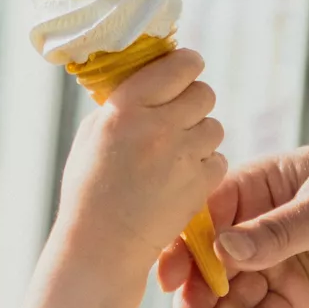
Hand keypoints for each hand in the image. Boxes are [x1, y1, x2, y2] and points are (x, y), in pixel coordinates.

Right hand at [55, 48, 226, 278]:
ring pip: (214, 126)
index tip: (185, 70)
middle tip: (179, 117)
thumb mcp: (92, 133)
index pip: (179, 65)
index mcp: (126, 107)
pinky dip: (205, 167)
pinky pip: (218, 159)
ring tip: (176, 154)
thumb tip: (151, 80)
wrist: (102, 243)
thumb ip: (123, 104)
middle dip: (194, 102)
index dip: (188, 65)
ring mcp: (182, 156)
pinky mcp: (199, 184)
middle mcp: (158, 126)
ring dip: (200, 136)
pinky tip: (181, 178)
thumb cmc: (90, 188)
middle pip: (204, 93)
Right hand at [159, 145, 308, 307]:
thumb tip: (222, 247)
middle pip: (212, 267)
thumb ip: (279, 231)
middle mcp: (258, 228)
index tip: (169, 281)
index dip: (183, 248)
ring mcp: (275, 265)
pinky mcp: (296, 299)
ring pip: (235, 301)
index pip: (206, 217)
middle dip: (196, 301)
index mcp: (259, 188)